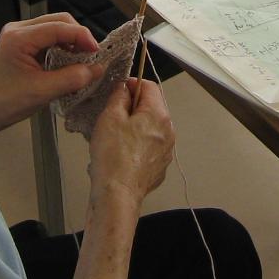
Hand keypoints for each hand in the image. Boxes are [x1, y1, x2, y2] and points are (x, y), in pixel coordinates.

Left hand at [0, 15, 100, 138]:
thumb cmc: (7, 103)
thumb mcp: (43, 92)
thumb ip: (72, 78)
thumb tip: (98, 69)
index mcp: (19, 38)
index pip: (58, 27)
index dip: (81, 36)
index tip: (97, 52)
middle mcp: (18, 29)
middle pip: (58, 21)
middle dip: (78, 36)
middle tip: (92, 56)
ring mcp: (19, 34)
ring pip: (55, 27)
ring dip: (71, 41)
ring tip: (82, 60)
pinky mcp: (22, 42)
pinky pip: (48, 36)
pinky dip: (62, 46)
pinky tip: (69, 61)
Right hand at [88, 78, 174, 204]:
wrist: (117, 194)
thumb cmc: (113, 157)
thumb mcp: (110, 117)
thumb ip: (119, 97)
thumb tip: (124, 88)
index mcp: (159, 115)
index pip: (150, 86)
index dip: (132, 84)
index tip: (118, 91)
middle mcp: (168, 132)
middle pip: (151, 108)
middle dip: (132, 108)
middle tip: (112, 116)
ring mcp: (165, 151)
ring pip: (149, 129)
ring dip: (134, 128)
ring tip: (114, 138)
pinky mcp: (159, 167)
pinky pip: (148, 148)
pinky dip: (136, 146)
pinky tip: (121, 154)